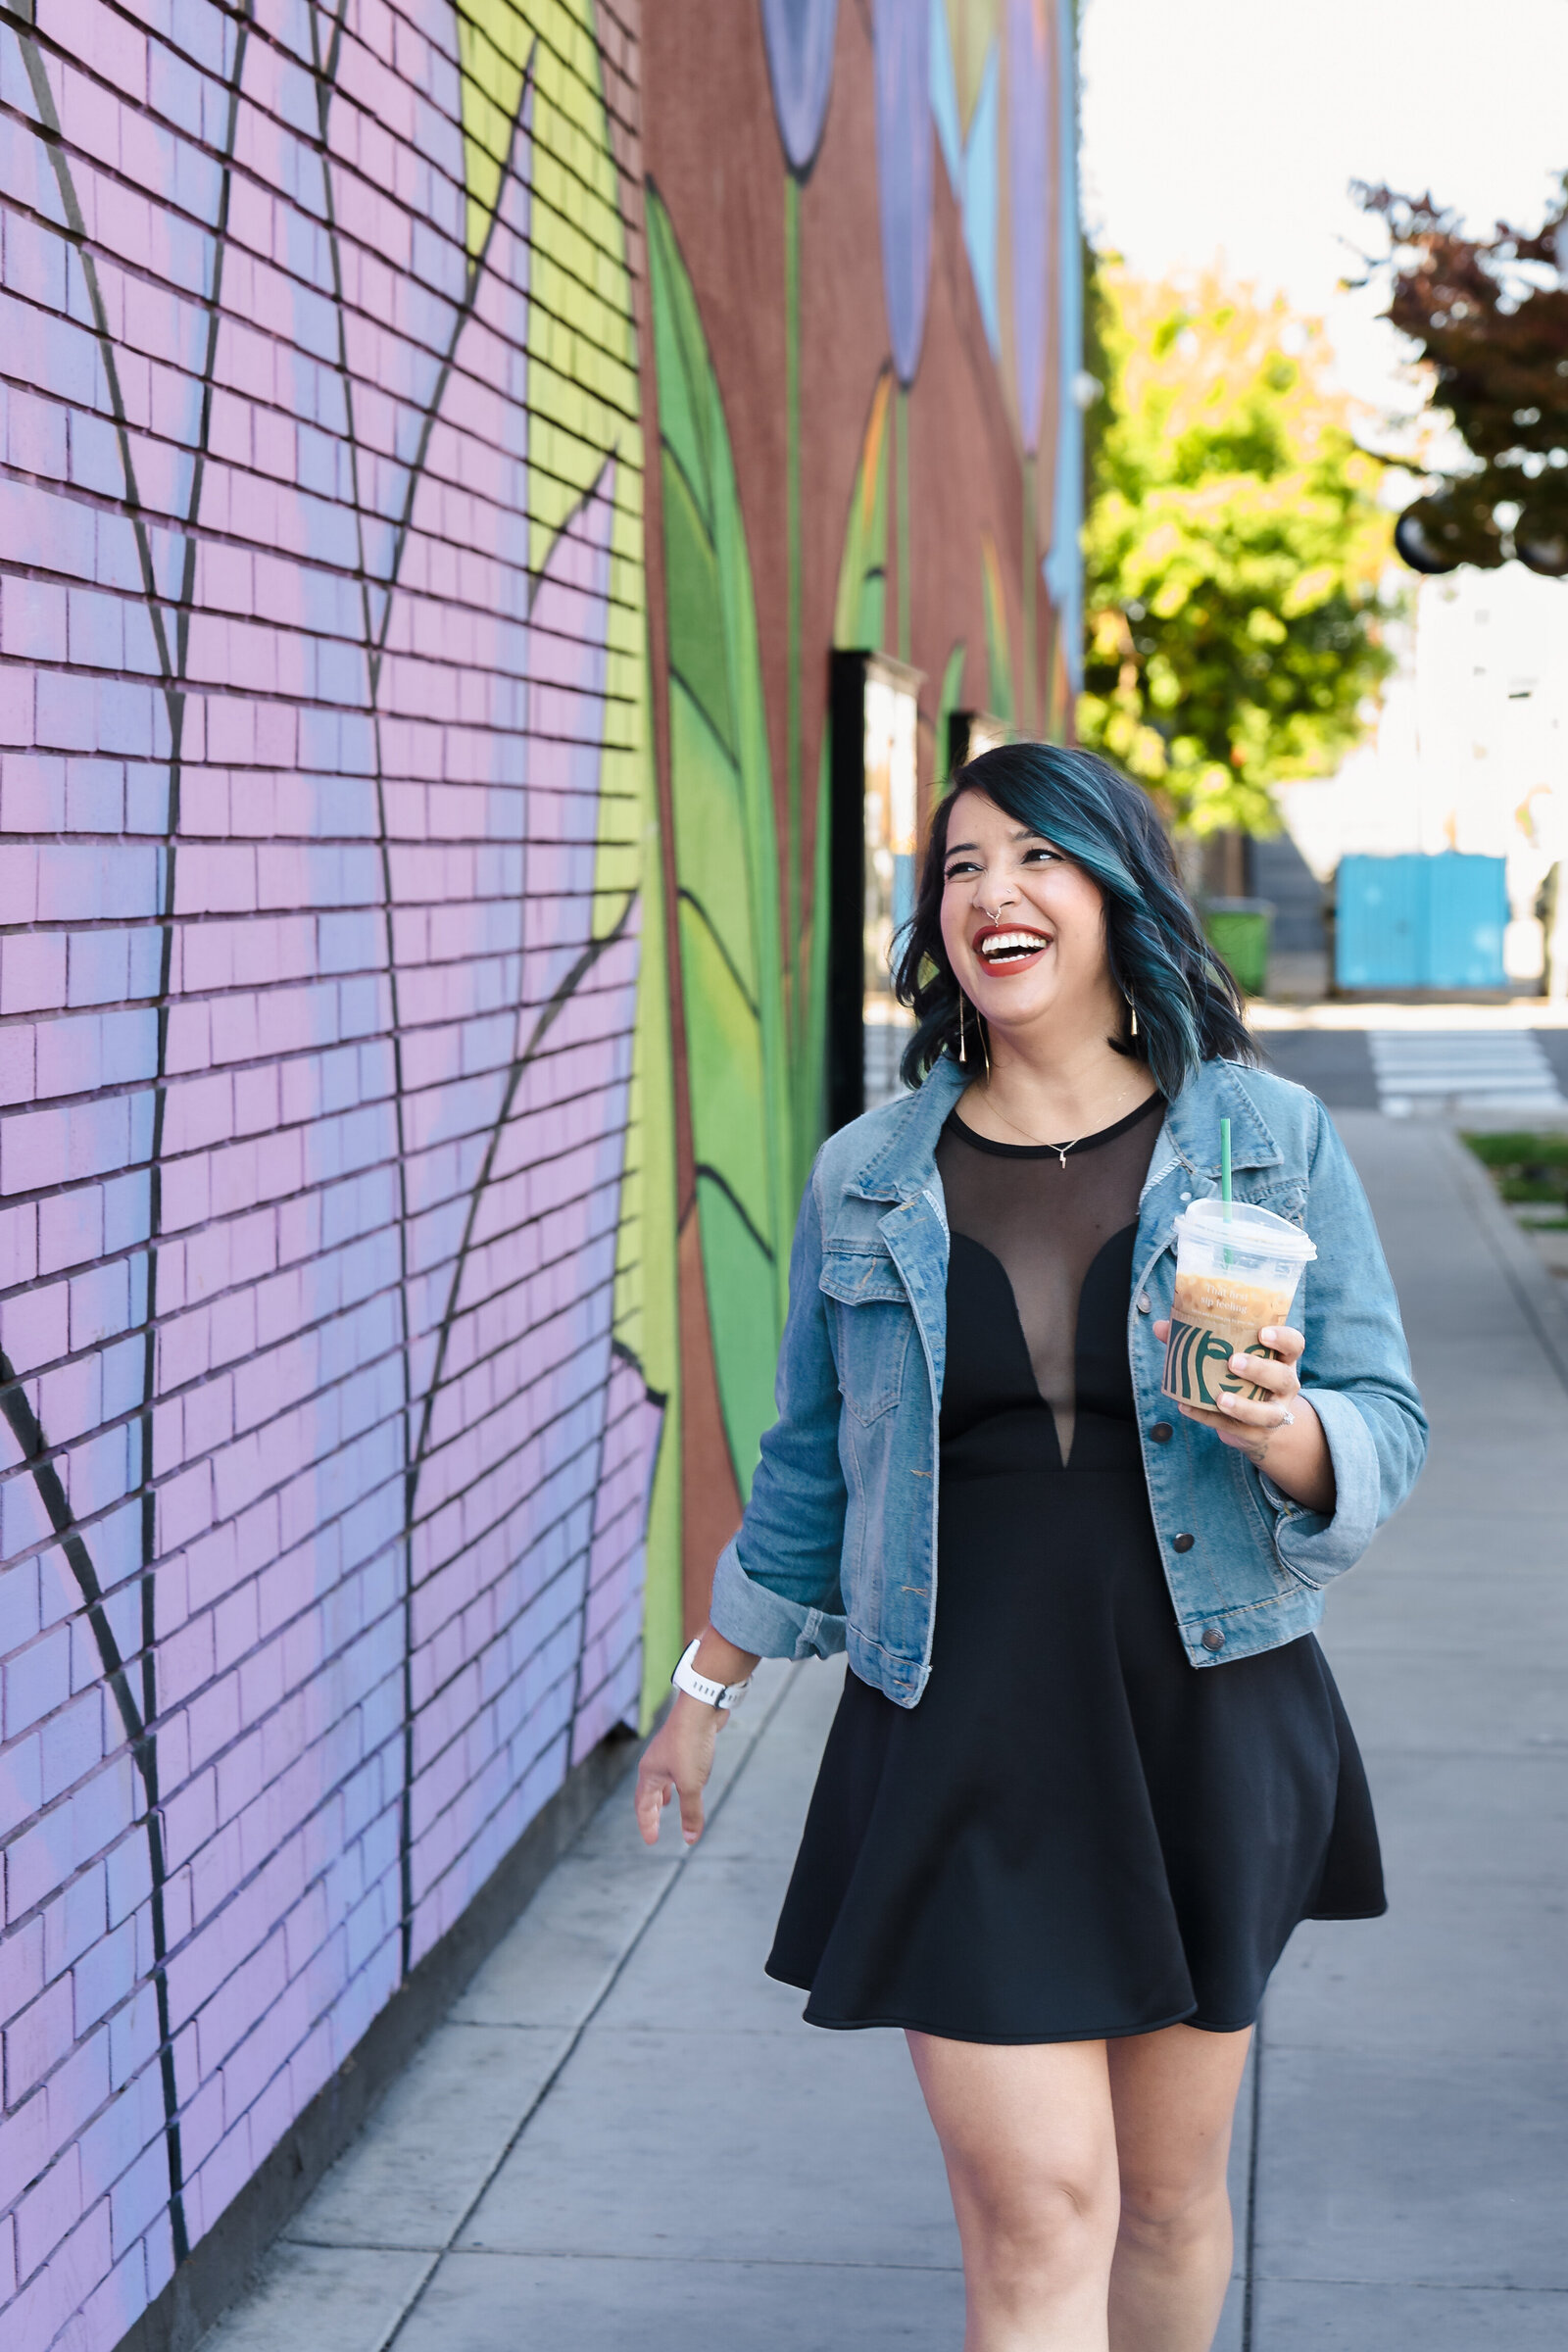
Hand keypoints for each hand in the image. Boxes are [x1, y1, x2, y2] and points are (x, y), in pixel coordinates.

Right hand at [634, 1691, 726, 1848]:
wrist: (702, 1707)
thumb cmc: (690, 1744)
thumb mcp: (691, 1784)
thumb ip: (691, 1812)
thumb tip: (690, 1840)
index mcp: (650, 1773)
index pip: (643, 1805)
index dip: (647, 1824)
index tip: (651, 1840)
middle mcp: (655, 1762)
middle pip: (650, 1792)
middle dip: (652, 1810)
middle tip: (654, 1826)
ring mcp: (669, 1752)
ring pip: (663, 1779)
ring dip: (664, 1794)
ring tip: (667, 1804)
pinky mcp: (685, 1745)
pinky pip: (678, 1769)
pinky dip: (678, 1781)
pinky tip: (688, 1779)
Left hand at [1151, 1322, 1334, 1511]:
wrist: (1253, 1423)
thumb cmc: (1238, 1378)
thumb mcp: (1228, 1356)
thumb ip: (1197, 1339)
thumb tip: (1162, 1326)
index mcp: (1280, 1359)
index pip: (1294, 1345)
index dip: (1283, 1338)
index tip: (1262, 1332)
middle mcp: (1284, 1386)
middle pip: (1283, 1378)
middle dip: (1260, 1370)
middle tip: (1233, 1362)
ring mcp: (1274, 1412)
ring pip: (1269, 1413)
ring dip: (1244, 1406)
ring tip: (1220, 1398)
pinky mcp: (1257, 1434)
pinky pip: (1236, 1429)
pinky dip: (1209, 1418)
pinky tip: (1187, 1407)